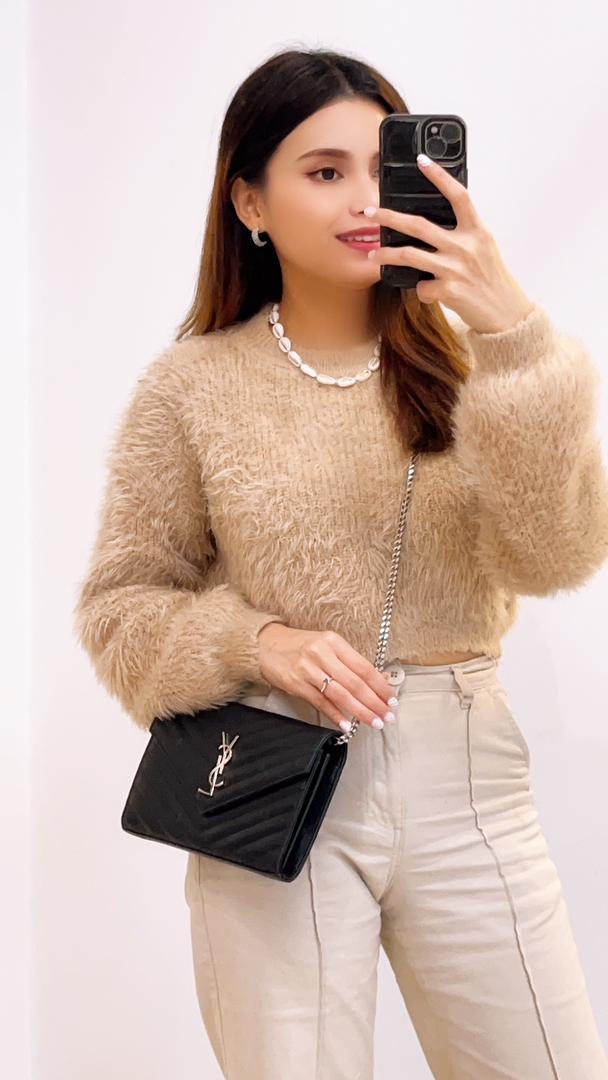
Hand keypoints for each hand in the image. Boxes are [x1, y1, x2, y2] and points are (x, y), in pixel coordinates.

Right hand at [257, 623, 397, 731]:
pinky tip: (347, 724)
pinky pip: (320, 702)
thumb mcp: (327, 646)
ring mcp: (308, 669)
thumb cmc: (300, 646)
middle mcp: (321, 654)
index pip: (363, 667)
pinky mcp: (296, 684)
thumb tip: (378, 680)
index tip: (392, 699)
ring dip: (360, 711)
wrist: (265, 645)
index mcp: (333, 641)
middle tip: (388, 716)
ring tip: (374, 722)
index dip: (380, 685)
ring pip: (340, 694)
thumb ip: (350, 663)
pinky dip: (335, 715)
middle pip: (354, 683)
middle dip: (374, 702)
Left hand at [365, 154, 534, 334]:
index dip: (440, 176)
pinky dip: (421, 289)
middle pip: (419, 225)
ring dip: (386, 254)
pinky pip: (421, 286)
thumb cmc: (492, 278)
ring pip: (409, 255)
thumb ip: (464, 233)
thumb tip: (435, 222)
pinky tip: (427, 291)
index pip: (459, 195)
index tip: (422, 160)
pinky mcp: (448, 290)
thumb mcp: (484, 248)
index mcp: (477, 231)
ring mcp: (456, 268)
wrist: (506, 312)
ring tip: (372, 255)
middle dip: (389, 217)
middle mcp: (466, 246)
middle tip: (370, 212)